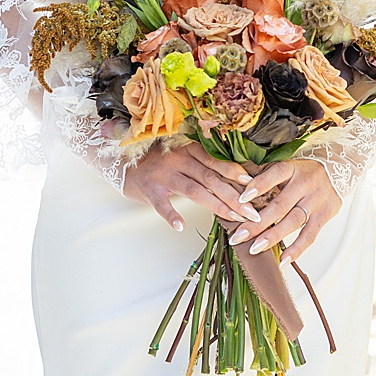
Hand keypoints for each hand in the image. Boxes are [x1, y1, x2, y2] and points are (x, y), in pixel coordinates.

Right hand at [124, 143, 253, 230]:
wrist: (121, 162)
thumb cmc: (157, 162)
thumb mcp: (180, 156)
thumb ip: (202, 164)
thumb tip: (236, 178)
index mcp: (187, 149)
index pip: (216, 162)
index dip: (236, 174)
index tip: (254, 186)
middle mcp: (177, 159)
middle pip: (210, 178)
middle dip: (234, 196)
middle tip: (253, 213)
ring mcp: (163, 175)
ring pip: (194, 190)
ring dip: (217, 206)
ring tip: (235, 219)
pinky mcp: (150, 190)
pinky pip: (162, 204)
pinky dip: (171, 215)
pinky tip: (180, 226)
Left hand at [229, 158, 340, 260]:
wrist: (336, 171)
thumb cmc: (300, 172)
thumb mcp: (285, 167)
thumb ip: (265, 177)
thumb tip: (238, 194)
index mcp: (291, 168)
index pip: (274, 174)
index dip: (257, 186)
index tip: (240, 200)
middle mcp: (304, 184)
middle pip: (279, 205)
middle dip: (257, 223)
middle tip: (238, 236)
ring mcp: (315, 201)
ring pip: (293, 222)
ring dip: (272, 237)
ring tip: (255, 249)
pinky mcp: (324, 216)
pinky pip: (310, 235)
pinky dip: (297, 249)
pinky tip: (283, 260)